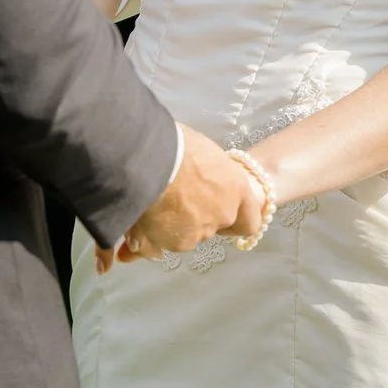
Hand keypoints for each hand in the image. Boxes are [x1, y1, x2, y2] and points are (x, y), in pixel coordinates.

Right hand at [99, 125, 251, 271]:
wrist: (150, 159)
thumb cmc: (174, 144)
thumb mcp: (199, 153)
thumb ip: (206, 174)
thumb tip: (195, 177)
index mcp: (236, 188)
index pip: (249, 221)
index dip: (235, 221)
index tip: (221, 214)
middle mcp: (222, 214)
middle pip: (213, 226)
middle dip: (196, 218)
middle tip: (174, 200)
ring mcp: (199, 232)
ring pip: (186, 235)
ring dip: (172, 227)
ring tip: (150, 205)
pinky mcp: (175, 242)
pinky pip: (162, 243)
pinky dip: (150, 237)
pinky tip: (138, 222)